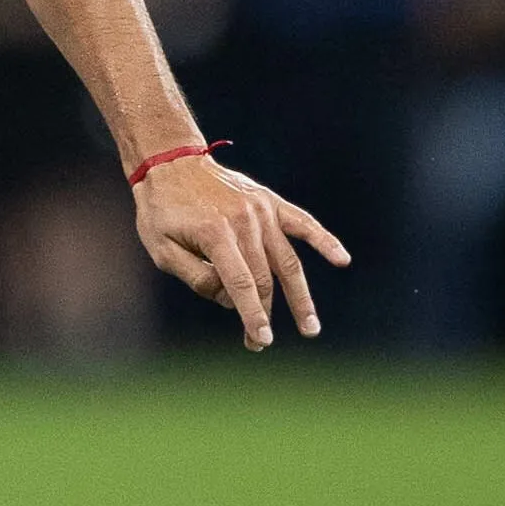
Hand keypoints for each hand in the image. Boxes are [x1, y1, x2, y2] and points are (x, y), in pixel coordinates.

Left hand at [133, 154, 349, 349]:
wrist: (170, 162)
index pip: (242, 284)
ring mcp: (261, 210)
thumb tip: (231, 299)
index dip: (253, 315)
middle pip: (264, 278)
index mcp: (215, 234)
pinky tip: (342, 260)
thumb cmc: (162, 211)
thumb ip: (197, 278)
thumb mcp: (162, 250)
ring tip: (310, 326)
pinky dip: (324, 241)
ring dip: (299, 296)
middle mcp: (244, 221)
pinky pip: (303, 223)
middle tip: (259, 343)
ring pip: (287, 261)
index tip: (261, 340)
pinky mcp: (270, 202)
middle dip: (264, 313)